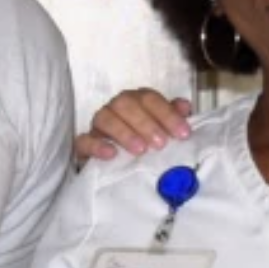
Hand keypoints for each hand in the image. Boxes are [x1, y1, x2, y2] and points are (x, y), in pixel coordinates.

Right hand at [75, 90, 191, 164]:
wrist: (114, 169)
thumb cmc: (142, 144)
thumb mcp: (161, 130)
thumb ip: (172, 116)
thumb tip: (184, 106)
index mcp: (136, 101)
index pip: (150, 98)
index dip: (167, 114)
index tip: (183, 133)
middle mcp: (116, 108)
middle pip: (126, 104)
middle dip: (146, 123)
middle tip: (160, 144)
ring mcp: (98, 126)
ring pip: (105, 118)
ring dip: (124, 132)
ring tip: (140, 150)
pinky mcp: (84, 145)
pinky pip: (84, 140)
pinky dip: (97, 145)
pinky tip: (111, 154)